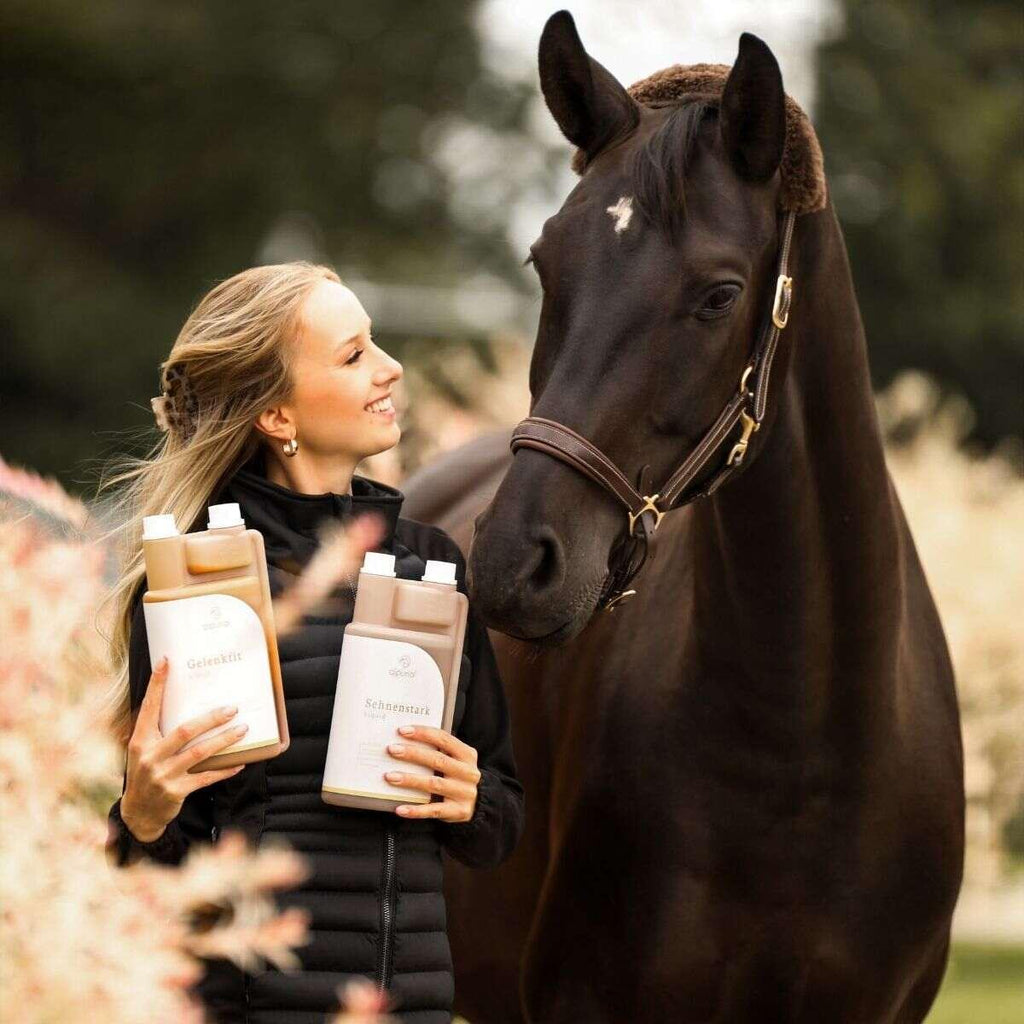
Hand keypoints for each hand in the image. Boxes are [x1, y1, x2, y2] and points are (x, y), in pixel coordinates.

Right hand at [121, 655, 248, 840]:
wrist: (138, 812)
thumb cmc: (144, 772)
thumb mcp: (142, 749)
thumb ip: (156, 729)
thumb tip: (176, 698)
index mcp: (140, 740)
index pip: (149, 708)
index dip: (157, 685)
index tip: (166, 662)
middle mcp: (150, 756)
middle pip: (184, 731)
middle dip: (211, 719)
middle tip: (232, 708)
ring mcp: (163, 775)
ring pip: (200, 753)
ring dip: (224, 740)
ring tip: (243, 729)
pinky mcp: (176, 791)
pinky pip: (206, 777)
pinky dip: (224, 770)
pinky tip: (240, 762)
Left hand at [383, 725, 480, 821]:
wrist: (479, 804)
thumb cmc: (457, 776)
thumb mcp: (456, 761)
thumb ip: (438, 751)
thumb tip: (404, 742)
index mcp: (467, 755)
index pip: (444, 739)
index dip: (423, 733)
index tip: (402, 731)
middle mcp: (468, 773)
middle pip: (438, 760)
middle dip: (413, 754)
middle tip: (392, 750)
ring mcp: (464, 793)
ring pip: (434, 784)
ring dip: (410, 780)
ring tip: (390, 777)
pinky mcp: (458, 811)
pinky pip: (433, 810)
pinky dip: (416, 810)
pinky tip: (399, 808)